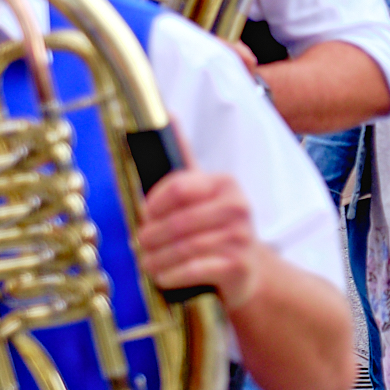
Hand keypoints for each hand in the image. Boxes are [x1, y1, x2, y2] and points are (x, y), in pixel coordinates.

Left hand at [137, 167, 268, 307]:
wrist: (248, 270)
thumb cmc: (216, 229)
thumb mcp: (202, 194)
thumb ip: (183, 159)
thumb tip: (167, 113)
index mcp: (225, 184)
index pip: (179, 187)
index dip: (154, 204)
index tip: (144, 216)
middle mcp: (237, 208)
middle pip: (178, 221)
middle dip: (151, 236)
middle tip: (141, 244)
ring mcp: (240, 238)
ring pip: (183, 247)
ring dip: (157, 259)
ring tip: (147, 263)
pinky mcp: (238, 267)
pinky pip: (195, 269)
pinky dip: (173, 275)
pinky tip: (163, 277)